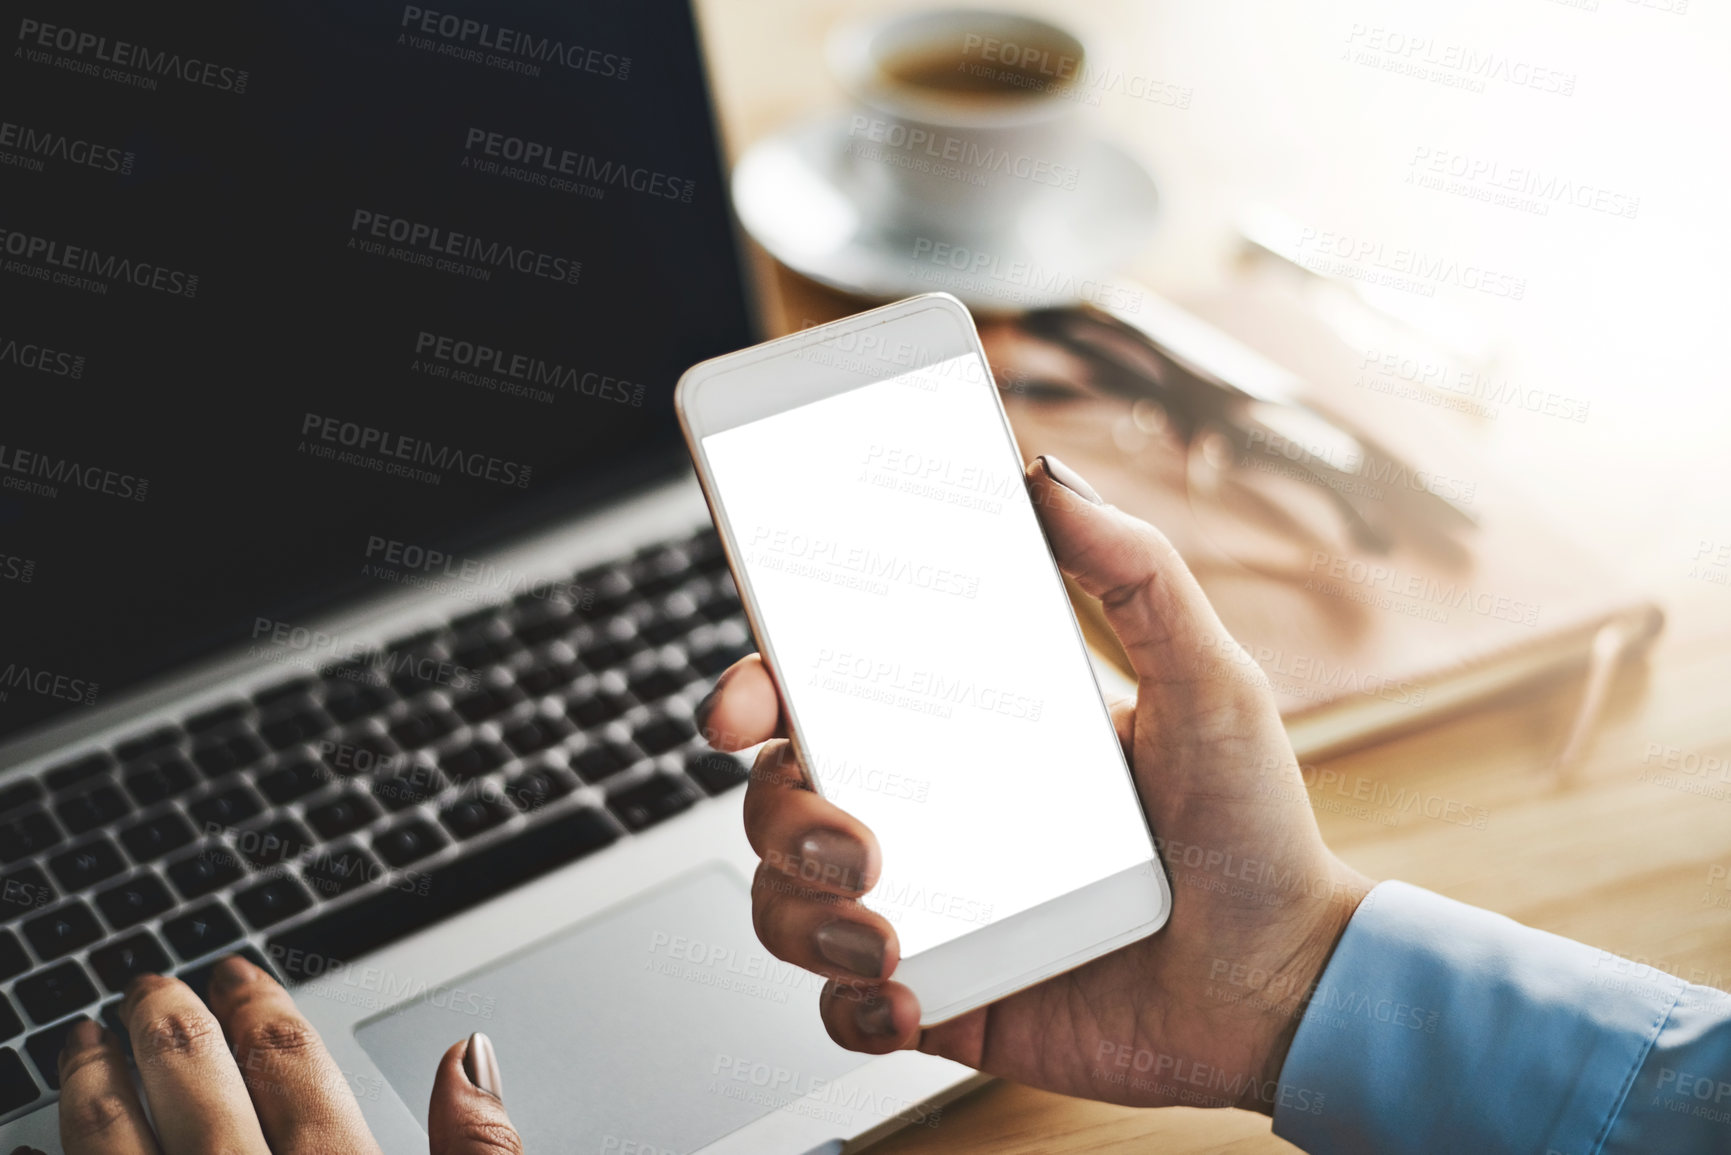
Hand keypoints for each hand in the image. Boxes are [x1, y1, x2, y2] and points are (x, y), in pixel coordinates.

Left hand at [17, 955, 519, 1154]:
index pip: (290, 1068)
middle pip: (196, 1088)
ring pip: (113, 1144)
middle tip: (147, 983)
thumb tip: (470, 1055)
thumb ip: (478, 1150)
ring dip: (93, 1085)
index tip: (235, 975)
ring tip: (81, 1040)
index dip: (260, 1010)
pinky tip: (34, 1145)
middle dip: (168, 1025)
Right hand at [699, 455, 1372, 1114]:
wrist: (1284, 985)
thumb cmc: (1250, 828)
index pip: (827, 689)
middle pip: (783, 792)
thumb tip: (1046, 476)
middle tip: (856, 846)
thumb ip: (1135, 570)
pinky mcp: (942, 994)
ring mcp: (929, 905)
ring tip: (887, 937)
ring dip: (803, 917)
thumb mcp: (1207, 678)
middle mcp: (929, 810)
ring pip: (786, 900)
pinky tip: (907, 996)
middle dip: (782, 815)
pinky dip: (851, 1005)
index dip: (757, 688)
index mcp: (966, 725)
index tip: (744, 705)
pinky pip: (841, 1004)